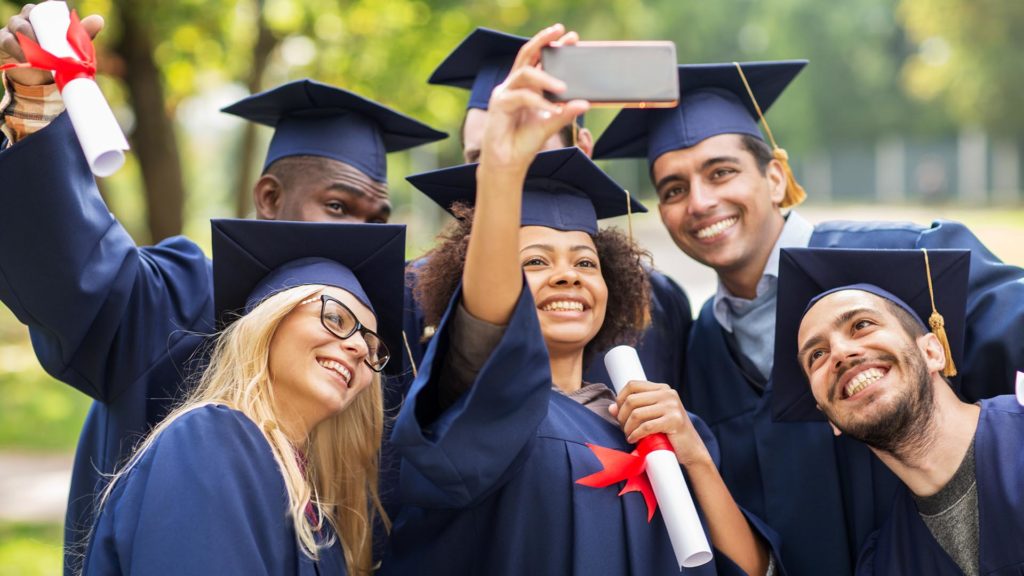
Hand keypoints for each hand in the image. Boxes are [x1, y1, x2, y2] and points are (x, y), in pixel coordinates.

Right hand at [0, 3, 103, 85]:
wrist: (38, 79)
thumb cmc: (55, 57)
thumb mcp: (69, 46)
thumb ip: (83, 33)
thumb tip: (99, 19)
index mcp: (39, 17)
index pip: (39, 10)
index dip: (45, 17)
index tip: (57, 32)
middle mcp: (23, 19)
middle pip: (28, 17)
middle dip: (38, 30)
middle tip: (50, 45)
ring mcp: (11, 30)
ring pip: (18, 27)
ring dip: (30, 40)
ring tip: (42, 54)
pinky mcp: (3, 42)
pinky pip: (7, 41)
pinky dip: (18, 50)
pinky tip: (28, 59)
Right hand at [479, 23, 588, 173]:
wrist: (508, 163)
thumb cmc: (525, 142)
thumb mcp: (551, 124)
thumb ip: (565, 112)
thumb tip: (585, 103)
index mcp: (525, 87)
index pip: (538, 59)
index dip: (551, 46)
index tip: (571, 37)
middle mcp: (513, 85)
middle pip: (527, 54)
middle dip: (544, 41)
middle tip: (561, 32)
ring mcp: (504, 93)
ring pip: (525, 73)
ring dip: (545, 77)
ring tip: (564, 87)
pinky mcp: (500, 104)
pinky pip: (522, 96)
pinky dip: (539, 102)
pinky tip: (552, 109)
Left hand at [609, 380, 712, 468]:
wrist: (692, 449)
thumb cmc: (669, 433)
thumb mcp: (651, 417)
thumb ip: (633, 410)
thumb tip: (611, 408)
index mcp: (662, 389)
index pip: (632, 385)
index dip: (620, 398)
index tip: (619, 414)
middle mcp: (668, 394)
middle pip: (631, 400)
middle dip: (622, 417)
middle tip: (624, 429)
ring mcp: (672, 406)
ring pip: (636, 414)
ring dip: (627, 428)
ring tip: (629, 435)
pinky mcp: (674, 420)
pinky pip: (646, 426)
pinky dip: (636, 434)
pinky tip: (633, 440)